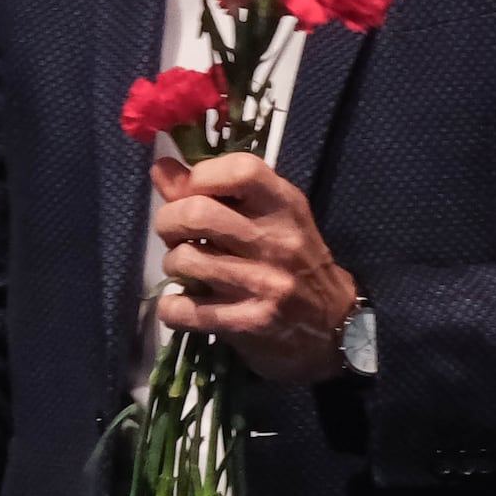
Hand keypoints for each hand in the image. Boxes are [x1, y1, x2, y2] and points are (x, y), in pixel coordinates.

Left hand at [152, 152, 359, 383]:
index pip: (238, 170)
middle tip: (176, 235)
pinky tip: (184, 306)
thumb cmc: (296, 265)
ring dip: (173, 265)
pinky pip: (184, 310)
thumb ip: (215, 192)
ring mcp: (264, 283)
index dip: (201, 176)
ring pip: (185, 260)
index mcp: (286, 206)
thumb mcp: (270, 220)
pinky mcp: (249, 322)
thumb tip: (161, 167)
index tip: (194, 193)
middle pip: (196, 213)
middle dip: (169, 222)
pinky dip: (172, 308)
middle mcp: (277, 241)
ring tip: (186, 270)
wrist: (334, 328)